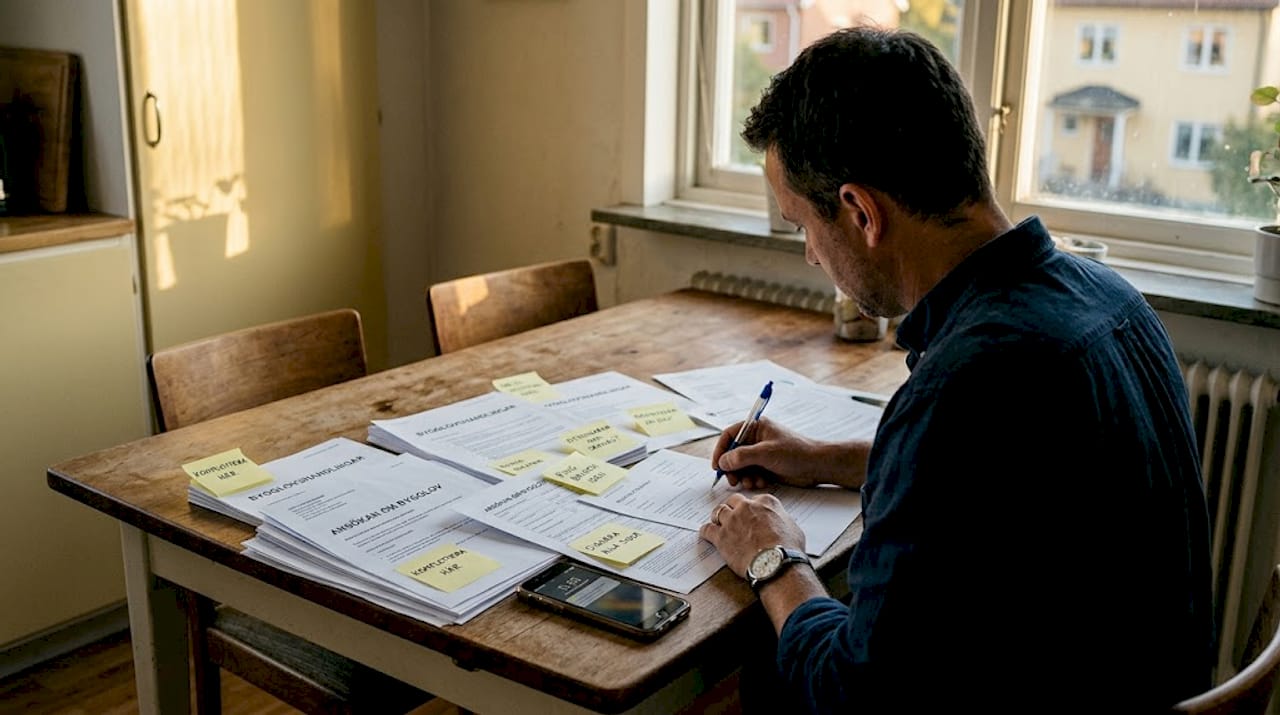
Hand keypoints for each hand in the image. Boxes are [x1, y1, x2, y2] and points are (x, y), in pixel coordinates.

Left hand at [698, 492, 804, 576]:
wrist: (776, 564)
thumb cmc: (788, 548)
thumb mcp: (793, 527)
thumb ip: (782, 520)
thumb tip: (780, 524)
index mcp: (766, 502)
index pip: (754, 499)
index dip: (751, 507)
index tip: (750, 514)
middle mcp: (747, 507)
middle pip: (734, 501)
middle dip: (733, 507)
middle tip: (733, 516)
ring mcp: (732, 521)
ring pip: (718, 511)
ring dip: (718, 517)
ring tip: (718, 523)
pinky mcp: (721, 536)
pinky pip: (707, 529)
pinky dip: (706, 532)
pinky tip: (707, 534)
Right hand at [711, 418, 869, 489]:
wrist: (817, 466)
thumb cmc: (796, 452)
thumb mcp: (766, 453)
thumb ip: (742, 457)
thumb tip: (723, 462)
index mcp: (756, 427)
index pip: (729, 436)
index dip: (721, 450)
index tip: (717, 466)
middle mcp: (756, 439)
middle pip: (733, 453)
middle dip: (732, 468)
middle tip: (733, 480)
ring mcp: (761, 453)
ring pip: (741, 467)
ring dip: (744, 476)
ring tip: (753, 482)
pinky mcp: (766, 466)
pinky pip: (751, 474)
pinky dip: (753, 480)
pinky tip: (763, 482)